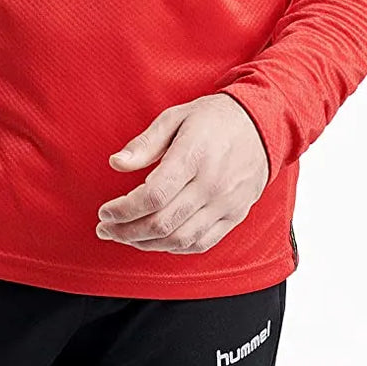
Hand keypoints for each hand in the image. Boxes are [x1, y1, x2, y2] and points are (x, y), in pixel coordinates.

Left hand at [95, 93, 269, 254]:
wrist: (262, 125)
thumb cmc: (213, 119)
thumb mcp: (175, 118)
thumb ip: (145, 143)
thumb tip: (116, 163)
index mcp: (193, 156)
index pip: (153, 196)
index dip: (123, 210)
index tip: (105, 212)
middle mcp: (211, 184)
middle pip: (162, 223)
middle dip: (126, 231)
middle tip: (105, 228)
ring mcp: (225, 204)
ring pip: (179, 239)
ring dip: (145, 244)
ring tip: (124, 236)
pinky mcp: (234, 216)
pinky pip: (200, 243)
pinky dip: (173, 247)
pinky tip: (155, 240)